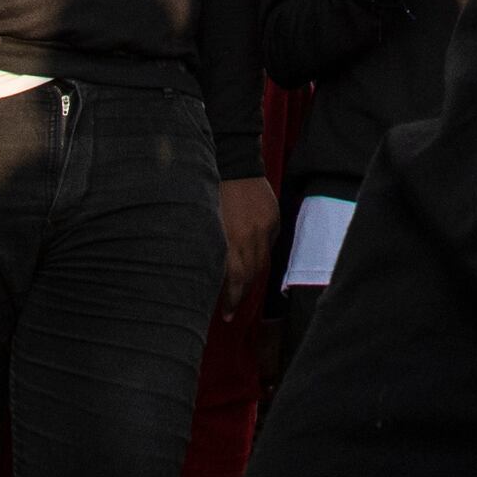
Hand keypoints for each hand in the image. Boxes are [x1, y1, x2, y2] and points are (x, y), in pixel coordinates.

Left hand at [218, 173, 276, 309]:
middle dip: (242, 295)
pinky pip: (269, 244)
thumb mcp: (203, 222)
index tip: (226, 315)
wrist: (233, 160)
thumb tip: (212, 275)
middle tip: (233, 308)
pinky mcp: (273, 218)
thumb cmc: (210, 191)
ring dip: (253, 279)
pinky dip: (260, 254)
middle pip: (252, 275)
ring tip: (242, 290)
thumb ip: (212, 249)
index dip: (231, 300)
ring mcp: (266, 227)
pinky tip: (250, 258)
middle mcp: (251, 236)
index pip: (236, 280)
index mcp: (231, 238)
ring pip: (263, 263)